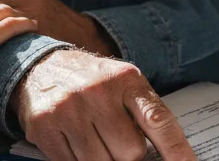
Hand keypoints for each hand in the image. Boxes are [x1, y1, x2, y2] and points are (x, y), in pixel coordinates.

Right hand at [11, 50, 194, 160]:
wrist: (41, 66)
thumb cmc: (92, 82)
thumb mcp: (123, 84)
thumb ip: (143, 113)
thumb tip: (166, 156)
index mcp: (125, 79)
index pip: (158, 120)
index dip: (177, 150)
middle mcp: (97, 92)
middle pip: (130, 152)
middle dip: (126, 153)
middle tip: (114, 136)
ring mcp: (69, 109)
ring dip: (102, 158)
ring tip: (93, 136)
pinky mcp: (46, 127)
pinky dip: (78, 160)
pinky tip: (74, 141)